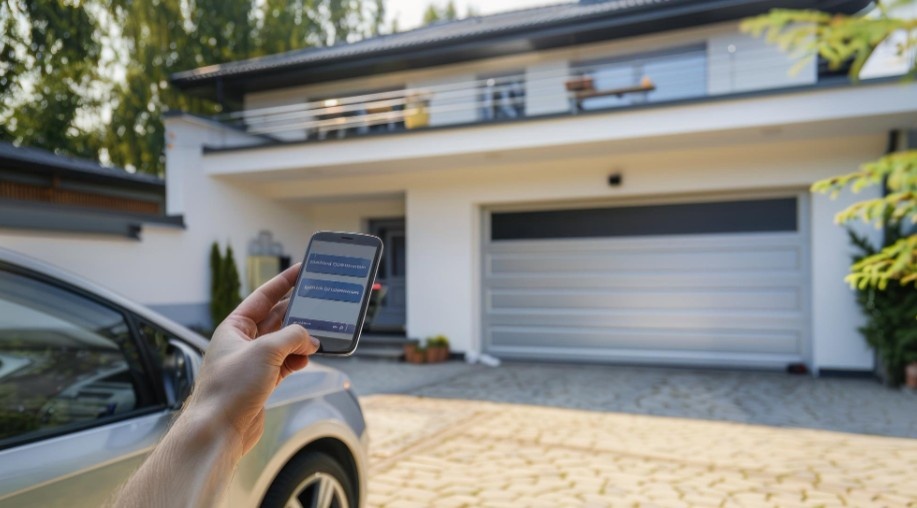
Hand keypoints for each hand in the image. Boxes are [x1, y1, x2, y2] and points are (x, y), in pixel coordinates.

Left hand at [186, 263, 318, 454]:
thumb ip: (293, 336)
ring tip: (320, 335)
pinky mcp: (262, 382)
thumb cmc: (230, 388)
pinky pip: (286, 363)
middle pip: (276, 319)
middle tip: (319, 303)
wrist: (219, 430)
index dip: (283, 282)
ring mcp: (252, 363)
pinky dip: (298, 359)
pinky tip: (309, 358)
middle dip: (297, 313)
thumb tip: (312, 339)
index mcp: (234, 327)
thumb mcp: (266, 350)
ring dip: (301, 339)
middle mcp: (242, 342)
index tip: (302, 271)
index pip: (263, 296)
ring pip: (283, 342)